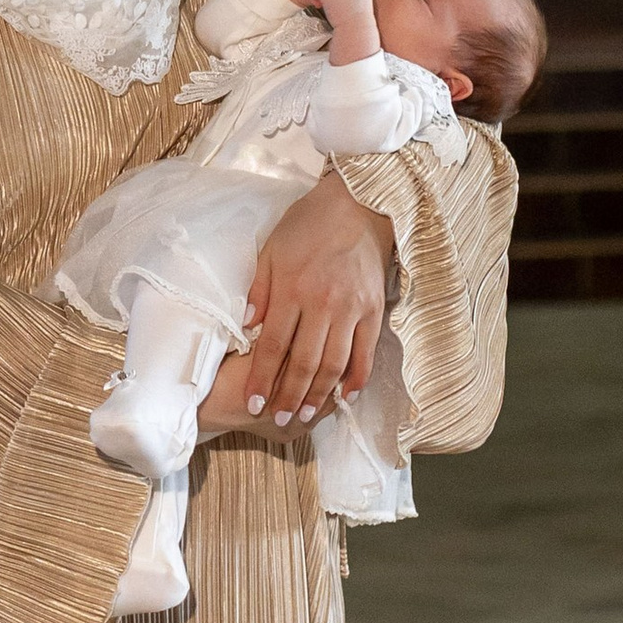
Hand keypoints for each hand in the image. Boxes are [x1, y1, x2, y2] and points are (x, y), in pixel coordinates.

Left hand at [216, 175, 393, 436]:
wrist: (357, 204)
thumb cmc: (308, 224)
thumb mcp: (272, 250)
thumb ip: (259, 290)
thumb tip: (247, 327)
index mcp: (293, 289)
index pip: (274, 346)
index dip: (263, 378)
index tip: (254, 401)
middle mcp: (323, 304)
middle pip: (304, 363)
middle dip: (290, 396)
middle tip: (279, 419)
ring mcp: (352, 309)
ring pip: (335, 364)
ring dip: (320, 395)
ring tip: (307, 415)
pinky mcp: (375, 310)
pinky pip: (366, 353)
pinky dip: (357, 378)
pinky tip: (347, 396)